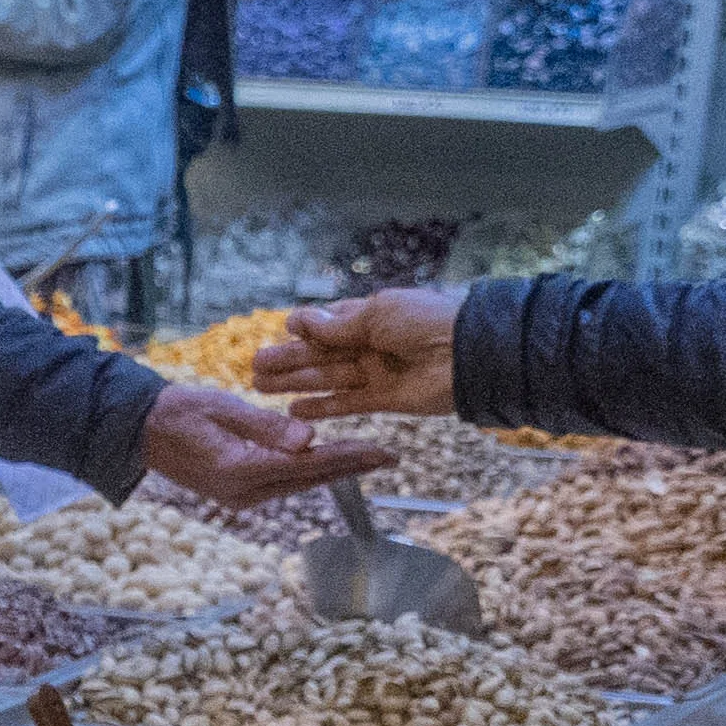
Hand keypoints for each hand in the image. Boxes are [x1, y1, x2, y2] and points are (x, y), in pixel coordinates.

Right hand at [134, 377, 373, 514]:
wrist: (138, 431)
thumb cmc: (177, 411)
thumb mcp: (222, 408)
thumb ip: (267, 425)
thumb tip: (311, 440)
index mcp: (238, 470)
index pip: (307, 464)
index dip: (349, 457)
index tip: (383, 450)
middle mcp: (241, 493)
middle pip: (309, 480)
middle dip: (351, 468)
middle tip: (389, 457)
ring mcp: (238, 499)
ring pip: (298, 485)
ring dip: (334, 472)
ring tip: (368, 458)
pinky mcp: (236, 495)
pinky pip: (282, 485)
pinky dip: (309, 473)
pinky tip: (329, 461)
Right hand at [248, 285, 461, 418]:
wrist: (470, 354)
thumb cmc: (426, 322)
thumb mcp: (376, 314)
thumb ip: (335, 325)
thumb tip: (298, 321)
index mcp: (371, 315)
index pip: (329, 322)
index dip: (304, 329)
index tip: (281, 333)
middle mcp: (371, 343)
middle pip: (321, 353)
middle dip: (289, 360)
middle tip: (255, 369)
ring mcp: (377, 371)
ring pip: (328, 378)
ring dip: (296, 383)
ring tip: (263, 388)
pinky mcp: (385, 399)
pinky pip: (347, 403)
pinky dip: (323, 407)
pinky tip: (296, 411)